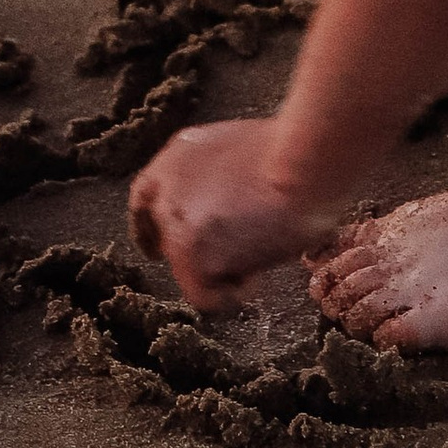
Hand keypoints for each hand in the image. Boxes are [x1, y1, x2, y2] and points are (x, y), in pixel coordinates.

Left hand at [128, 118, 346, 314]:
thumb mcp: (239, 150)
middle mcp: (166, 190)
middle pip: (168, 241)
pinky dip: (237, 292)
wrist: (303, 163)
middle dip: (197, 255)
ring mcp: (174, 223)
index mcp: (177, 158)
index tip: (156, 250)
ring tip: (267, 244)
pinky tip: (261, 268)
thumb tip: (225, 210)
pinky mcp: (190, 254)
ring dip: (231, 268)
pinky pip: (208, 296)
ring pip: (194, 272)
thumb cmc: (296, 153)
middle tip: (232, 259)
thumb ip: (217, 179)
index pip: (144, 202)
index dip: (152, 229)